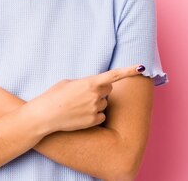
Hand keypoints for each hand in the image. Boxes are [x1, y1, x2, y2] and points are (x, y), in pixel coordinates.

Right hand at [27, 65, 145, 133]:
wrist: (45, 115)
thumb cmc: (54, 95)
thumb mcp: (69, 82)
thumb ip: (86, 82)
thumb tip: (95, 86)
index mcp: (90, 82)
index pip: (114, 75)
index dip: (129, 70)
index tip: (142, 67)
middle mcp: (96, 95)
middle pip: (108, 90)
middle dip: (100, 90)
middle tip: (84, 94)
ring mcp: (95, 109)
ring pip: (103, 104)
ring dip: (95, 103)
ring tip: (78, 106)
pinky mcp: (94, 121)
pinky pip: (101, 116)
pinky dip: (94, 115)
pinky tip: (80, 115)